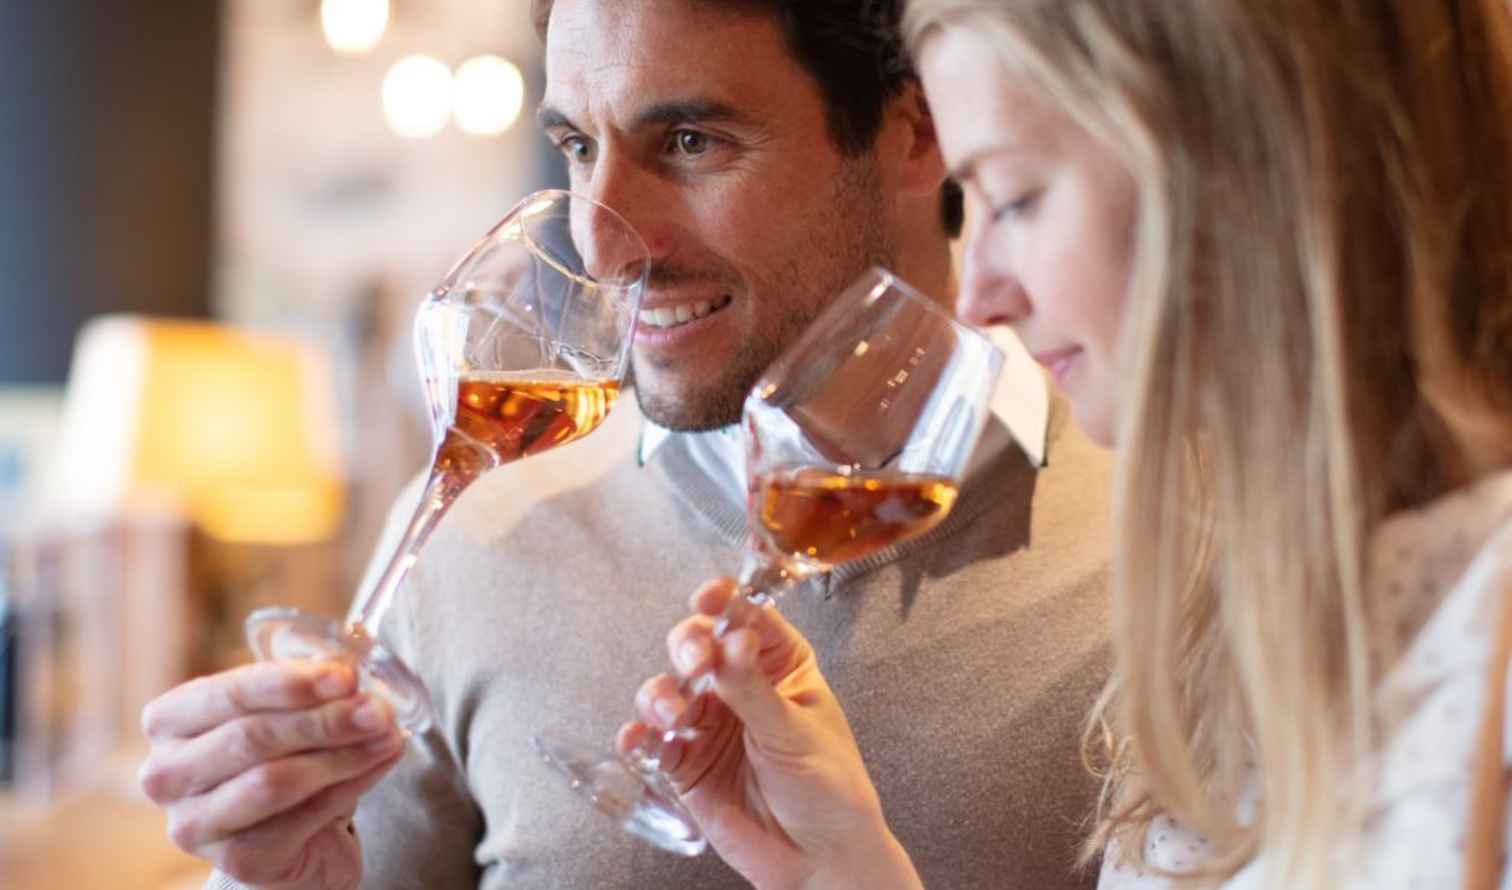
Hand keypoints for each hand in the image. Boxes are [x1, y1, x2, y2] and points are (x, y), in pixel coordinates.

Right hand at [138, 660, 405, 889]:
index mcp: (170, 721)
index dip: (290, 683)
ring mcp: (195, 825)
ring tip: (388, 734)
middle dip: (324, 719)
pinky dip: (351, 785)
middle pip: (251, 738)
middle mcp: (167, 775)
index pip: (228, 693)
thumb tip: (349, 672)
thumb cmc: (285, 758)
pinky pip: (302, 816)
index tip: (346, 675)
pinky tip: (382, 761)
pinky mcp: (237, 862)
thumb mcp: (289, 713)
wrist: (297, 836)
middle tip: (378, 709)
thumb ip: (310, 688)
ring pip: (274, 781)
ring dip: (342, 754)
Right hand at [619, 579, 922, 889]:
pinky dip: (640, 738)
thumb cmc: (829, 787)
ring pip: (667, 691)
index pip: (747, 618)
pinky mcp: (687, 764)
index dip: (725, 601)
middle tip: (696, 665)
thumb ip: (754, 689)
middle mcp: (739, 686)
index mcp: (779, 665)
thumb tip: (730, 639)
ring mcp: (709, 724)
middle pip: (697, 646)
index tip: (710, 597)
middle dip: (688, 648)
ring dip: (662, 695)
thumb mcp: (795, 732)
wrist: (820, 858)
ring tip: (675, 715)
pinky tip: (641, 740)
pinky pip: (653, 743)